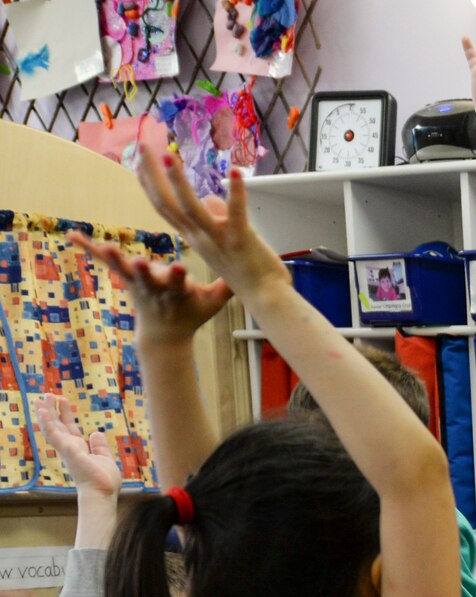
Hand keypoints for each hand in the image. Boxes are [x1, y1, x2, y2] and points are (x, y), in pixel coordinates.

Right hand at [34, 394, 122, 496]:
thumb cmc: (103, 481)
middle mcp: (70, 447)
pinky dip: (48, 423)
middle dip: (52, 410)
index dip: (65, 414)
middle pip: (58, 425)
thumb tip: (96, 433)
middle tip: (46, 395)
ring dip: (46, 414)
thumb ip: (99, 447)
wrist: (103, 493)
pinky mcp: (68, 451)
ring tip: (40, 399)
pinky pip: (55, 435)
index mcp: (78, 448)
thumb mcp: (104, 459)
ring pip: (52, 428)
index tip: (62, 400)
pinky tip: (44, 412)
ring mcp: (67, 449)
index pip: (69, 428)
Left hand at [70, 230, 230, 342]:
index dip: (177, 277)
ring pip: (125, 270)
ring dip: (114, 259)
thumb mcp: (214, 305)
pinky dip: (88, 249)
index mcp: (179, 294)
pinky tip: (72, 236)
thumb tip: (257, 275)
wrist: (164, 335)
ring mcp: (138, 284)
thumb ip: (230, 287)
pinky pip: (104, 262)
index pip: (179, 284)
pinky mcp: (126, 279)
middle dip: (144, 270)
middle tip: (138, 262)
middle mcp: (156, 289)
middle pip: (149, 278)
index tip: (179, 269)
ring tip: (106, 248)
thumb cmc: (192, 315)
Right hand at [134, 152, 286, 299]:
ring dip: (178, 182)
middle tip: (142, 146)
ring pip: (191, 209)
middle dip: (152, 174)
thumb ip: (215, 220)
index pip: (166, 208)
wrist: (266, 299)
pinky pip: (236, 214)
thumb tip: (211, 198)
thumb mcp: (224, 244)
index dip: (151, 185)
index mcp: (195, 238)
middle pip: (168, 204)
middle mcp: (200, 238)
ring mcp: (218, 240)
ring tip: (169, 157)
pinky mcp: (240, 241)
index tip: (140, 162)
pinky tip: (236, 172)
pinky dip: (236, 193)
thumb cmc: (249, 273)